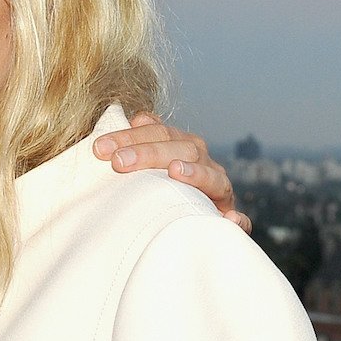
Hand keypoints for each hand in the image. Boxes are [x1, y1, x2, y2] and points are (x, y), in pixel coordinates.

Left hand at [93, 112, 248, 232]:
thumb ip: (143, 141)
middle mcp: (203, 163)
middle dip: (148, 153)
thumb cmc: (160, 189)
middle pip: (181, 148)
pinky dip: (237, 218)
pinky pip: (240, 220)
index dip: (129, 137)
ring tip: (174, 171)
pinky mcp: (228, 217)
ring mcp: (219, 189)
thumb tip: (137, 118)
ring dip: (195, 173)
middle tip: (118, 162)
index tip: (99, 149)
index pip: (158, 132)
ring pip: (212, 177)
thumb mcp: (149, 165)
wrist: (189, 222)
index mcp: (183, 146)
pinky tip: (229, 218)